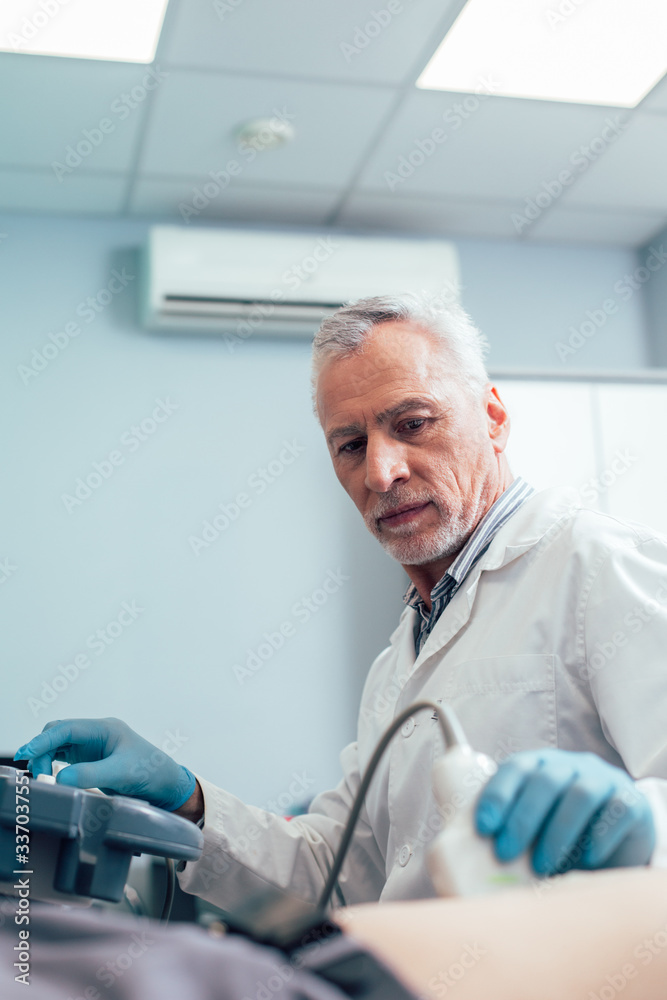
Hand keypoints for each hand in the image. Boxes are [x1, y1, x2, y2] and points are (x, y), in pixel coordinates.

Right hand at [14, 718, 195, 811]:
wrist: (165, 783)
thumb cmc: (151, 771)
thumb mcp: (122, 773)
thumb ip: (91, 774)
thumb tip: (60, 779)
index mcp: (104, 728)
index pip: (66, 728)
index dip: (43, 741)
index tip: (28, 754)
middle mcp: (96, 734)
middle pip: (57, 734)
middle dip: (42, 750)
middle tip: (38, 774)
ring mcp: (92, 746)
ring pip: (58, 745)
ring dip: (45, 758)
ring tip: (42, 777)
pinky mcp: (90, 759)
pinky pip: (63, 756)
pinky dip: (52, 764)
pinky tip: (48, 776)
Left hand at [475, 749, 654, 874]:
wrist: (615, 839)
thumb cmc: (563, 833)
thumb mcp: (533, 827)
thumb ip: (508, 830)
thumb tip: (470, 856)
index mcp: (542, 765)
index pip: (517, 768)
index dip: (498, 795)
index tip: (484, 827)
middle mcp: (572, 766)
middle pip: (546, 781)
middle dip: (522, 819)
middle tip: (506, 853)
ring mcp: (604, 780)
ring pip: (580, 795)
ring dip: (557, 832)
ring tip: (541, 866)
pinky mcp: (631, 801)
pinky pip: (617, 811)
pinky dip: (598, 837)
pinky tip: (585, 860)